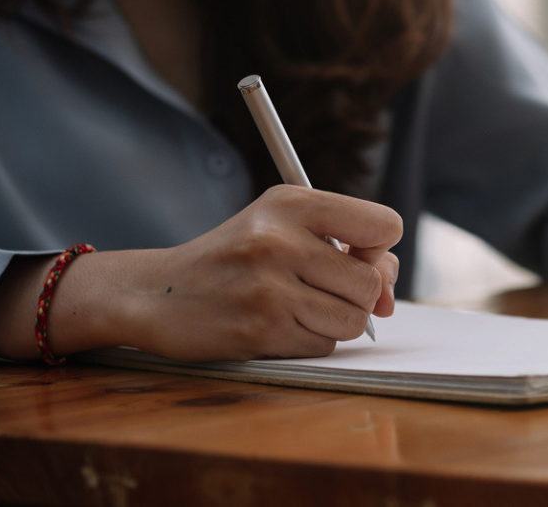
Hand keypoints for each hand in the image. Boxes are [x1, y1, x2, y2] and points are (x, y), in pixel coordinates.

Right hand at [0, 185, 402, 360]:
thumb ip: (347, 247)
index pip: (384, 224)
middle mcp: (281, 239)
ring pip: (352, 320)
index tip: (359, 256)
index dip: (380, 249)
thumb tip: (389, 292)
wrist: (158, 292)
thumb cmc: (235, 259)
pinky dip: (309, 341)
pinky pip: (322, 345)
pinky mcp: (261, 328)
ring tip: (298, 306)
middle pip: (370, 282)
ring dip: (334, 322)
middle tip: (323, 289)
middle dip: (357, 295)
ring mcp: (270, 286)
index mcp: (292, 203)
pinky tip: (278, 324)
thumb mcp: (283, 227)